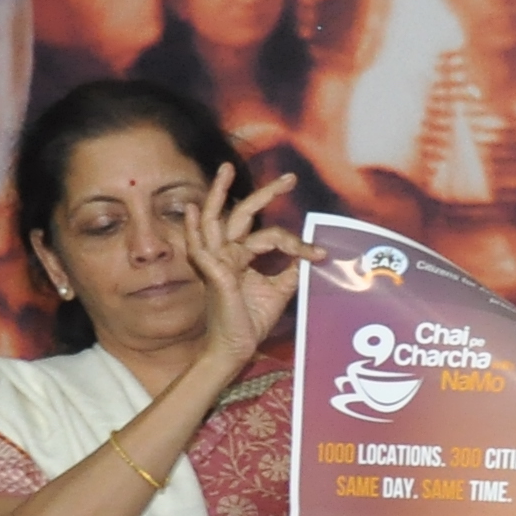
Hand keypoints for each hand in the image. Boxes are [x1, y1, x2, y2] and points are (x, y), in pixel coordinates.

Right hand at [183, 164, 304, 370]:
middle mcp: (227, 253)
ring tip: (226, 169)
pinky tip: (194, 210)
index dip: (297, 242)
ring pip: (217, 221)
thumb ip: (290, 272)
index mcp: (241, 256)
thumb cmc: (251, 319)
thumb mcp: (278, 291)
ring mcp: (216, 261)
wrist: (236, 347)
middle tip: (289, 178)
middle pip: (241, 215)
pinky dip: (195, 227)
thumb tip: (308, 256)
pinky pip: (204, 247)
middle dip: (264, 194)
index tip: (320, 253)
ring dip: (219, 194)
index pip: (270, 235)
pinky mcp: (213, 273)